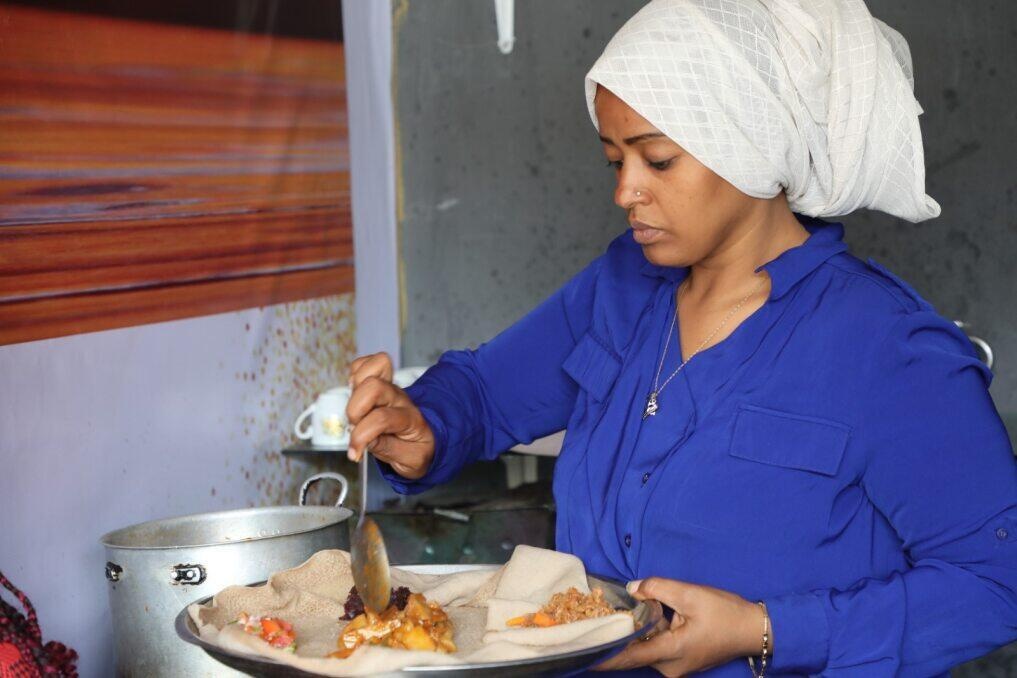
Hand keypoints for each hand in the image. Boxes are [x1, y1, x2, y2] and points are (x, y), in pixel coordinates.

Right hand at [345, 352, 434, 478]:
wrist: (426, 437)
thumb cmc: (416, 448)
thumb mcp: (410, 460)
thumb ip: (388, 449)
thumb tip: (364, 441)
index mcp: (409, 418)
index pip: (381, 418)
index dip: (360, 436)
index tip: (355, 453)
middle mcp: (398, 397)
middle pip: (373, 386)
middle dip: (355, 410)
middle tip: (355, 427)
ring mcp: (389, 386)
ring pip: (368, 369)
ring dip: (353, 390)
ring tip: (356, 411)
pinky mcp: (380, 379)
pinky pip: (363, 364)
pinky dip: (354, 376)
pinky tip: (356, 395)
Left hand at [595, 577, 767, 675]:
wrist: (755, 630)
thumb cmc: (726, 613)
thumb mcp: (691, 594)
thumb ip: (658, 589)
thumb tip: (632, 589)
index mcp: (670, 653)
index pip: (627, 657)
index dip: (603, 655)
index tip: (580, 652)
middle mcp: (669, 667)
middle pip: (633, 652)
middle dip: (614, 636)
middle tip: (593, 618)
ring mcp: (676, 666)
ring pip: (644, 648)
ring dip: (632, 633)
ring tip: (611, 615)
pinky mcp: (681, 660)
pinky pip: (655, 647)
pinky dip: (645, 634)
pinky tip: (639, 618)